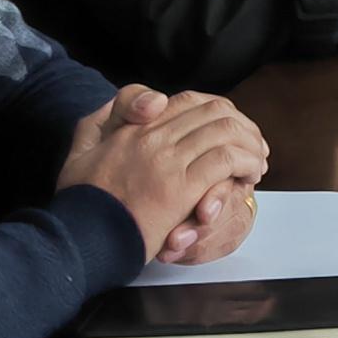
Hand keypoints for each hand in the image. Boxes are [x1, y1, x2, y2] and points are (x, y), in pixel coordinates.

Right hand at [61, 84, 268, 262]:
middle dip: (243, 126)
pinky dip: (246, 163)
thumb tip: (145, 105)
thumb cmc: (81, 200)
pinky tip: (250, 175)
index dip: (216, 110)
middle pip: (214, 112)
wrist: (81, 237)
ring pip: (225, 132)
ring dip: (250, 144)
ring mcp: (167, 160)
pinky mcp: (181, 187)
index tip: (228, 127)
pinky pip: (226, 160)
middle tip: (254, 146)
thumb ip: (103, 120)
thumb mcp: (80, 149)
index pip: (186, 100)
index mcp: (131, 126)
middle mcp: (152, 136)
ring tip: (257, 163)